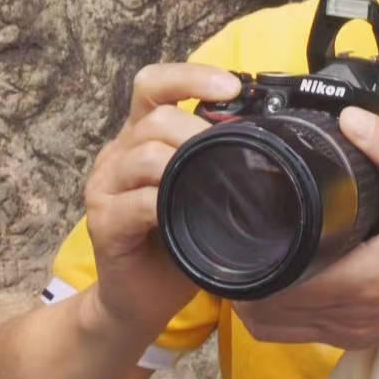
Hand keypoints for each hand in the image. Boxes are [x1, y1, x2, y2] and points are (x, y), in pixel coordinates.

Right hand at [82, 62, 243, 331]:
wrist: (138, 301)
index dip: (191, 77)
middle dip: (199, 130)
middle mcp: (118, 154)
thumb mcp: (202, 194)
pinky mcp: (103, 222)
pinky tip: (184, 215)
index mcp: (141, 137)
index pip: (153, 85)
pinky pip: (136, 202)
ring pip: (145, 154)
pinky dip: (165, 205)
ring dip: (185, 164)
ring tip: (214, 182)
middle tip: (234, 152)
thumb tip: (275, 142)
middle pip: (155, 117)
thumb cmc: (177, 244)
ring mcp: (106, 187)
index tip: (232, 86)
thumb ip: (218, 164)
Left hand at [233, 106, 378, 349]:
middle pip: (261, 310)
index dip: (242, 260)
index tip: (231, 222)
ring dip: (251, 296)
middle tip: (228, 227)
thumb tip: (350, 119)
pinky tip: (276, 274)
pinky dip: (274, 310)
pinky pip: (295, 332)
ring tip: (244, 249)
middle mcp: (350, 312)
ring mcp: (350, 330)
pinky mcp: (355, 336)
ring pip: (272, 329)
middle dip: (236, 273)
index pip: (275, 285)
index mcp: (364, 278)